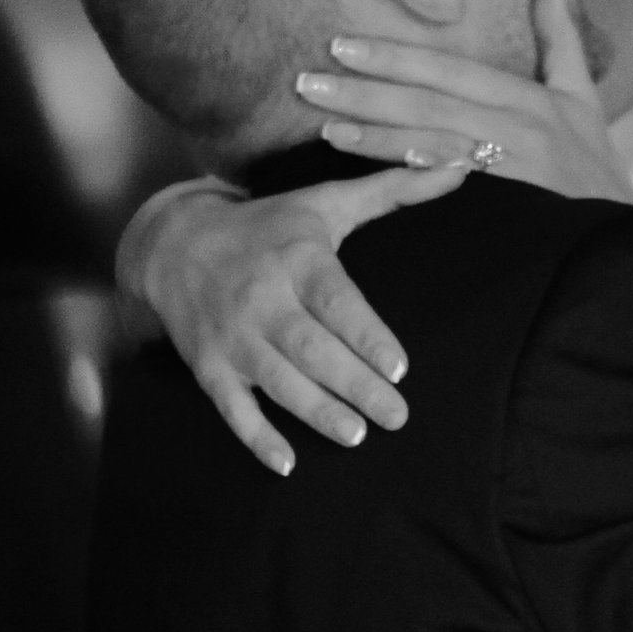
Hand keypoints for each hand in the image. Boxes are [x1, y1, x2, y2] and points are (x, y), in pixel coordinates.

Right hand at [117, 165, 464, 477]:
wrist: (173, 245)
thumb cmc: (268, 225)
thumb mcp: (324, 202)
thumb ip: (391, 190)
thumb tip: (459, 166)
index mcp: (296, 259)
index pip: (334, 301)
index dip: (365, 335)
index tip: (398, 367)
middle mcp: (262, 299)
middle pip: (312, 349)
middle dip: (354, 385)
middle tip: (397, 418)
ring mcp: (233, 337)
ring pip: (278, 381)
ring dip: (316, 412)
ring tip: (356, 436)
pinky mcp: (210, 367)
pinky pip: (233, 408)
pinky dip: (257, 439)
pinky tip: (288, 465)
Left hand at [294, 0, 632, 204]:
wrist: (623, 241)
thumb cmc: (595, 167)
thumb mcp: (582, 96)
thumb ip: (559, 37)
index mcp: (529, 100)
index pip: (451, 71)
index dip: (396, 57)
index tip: (345, 45)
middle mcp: (520, 131)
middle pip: (431, 105)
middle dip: (367, 92)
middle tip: (310, 81)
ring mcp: (513, 175)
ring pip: (433, 147)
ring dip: (374, 137)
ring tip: (323, 126)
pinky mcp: (509, 213)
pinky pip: (453, 192)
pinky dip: (414, 178)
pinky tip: (371, 174)